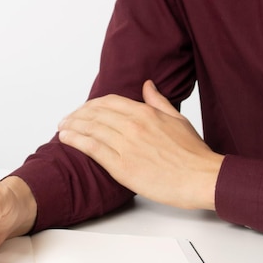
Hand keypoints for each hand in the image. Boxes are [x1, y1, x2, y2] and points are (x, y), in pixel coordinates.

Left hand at [58, 80, 223, 209]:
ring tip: (61, 128)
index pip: (109, 102)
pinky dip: (75, 140)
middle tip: (66, 119)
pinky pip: (92, 148)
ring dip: (71, 126)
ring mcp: (126, 145)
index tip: (82, 110)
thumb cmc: (193, 154)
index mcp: (145, 113)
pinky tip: (65, 138)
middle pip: (95, 113)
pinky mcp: (121, 165)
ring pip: (90, 128)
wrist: (201, 178)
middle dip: (77, 115)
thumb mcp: (177, 119)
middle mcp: (133, 125)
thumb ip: (158, 102)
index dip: (91, 105)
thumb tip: (147, 85)